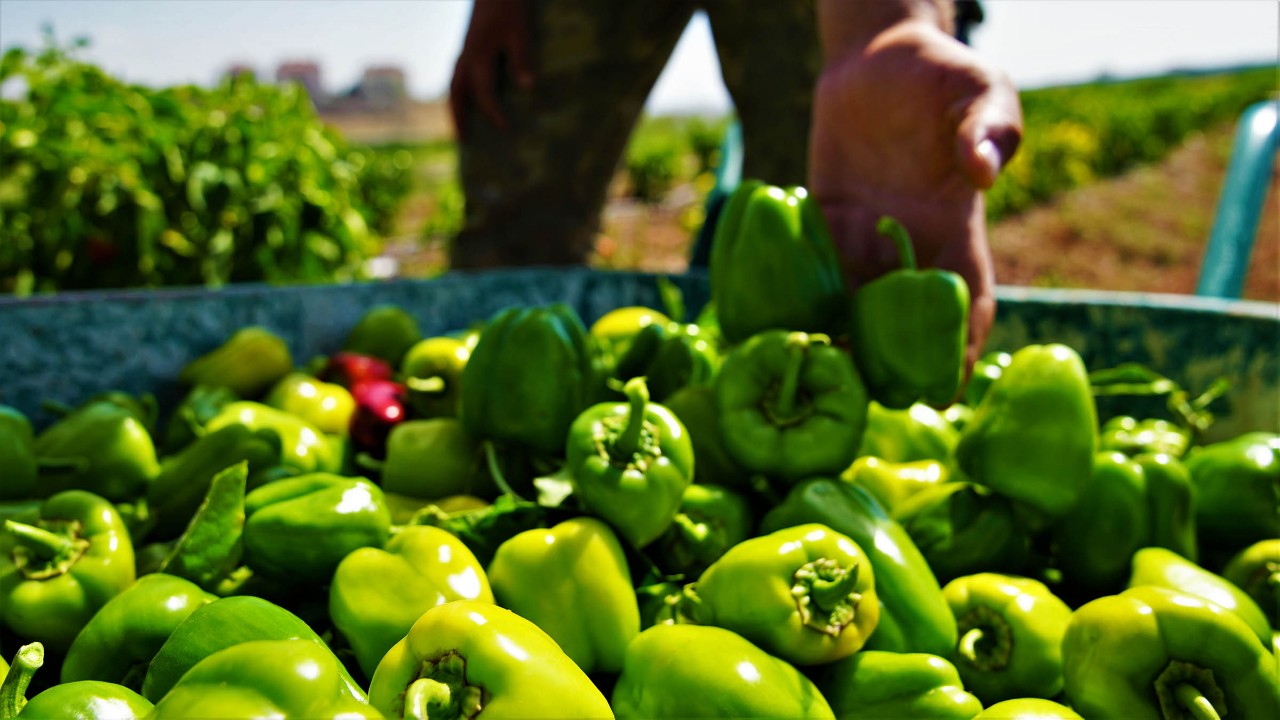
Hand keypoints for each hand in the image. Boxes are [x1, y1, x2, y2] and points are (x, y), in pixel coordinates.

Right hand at [449, 0, 535, 139]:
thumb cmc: (510, 5)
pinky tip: (468, 97)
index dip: (494, 113)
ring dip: (455, 106)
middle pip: (457, 94)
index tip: (505, 130)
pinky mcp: (468, 44)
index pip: (484, 93)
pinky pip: (458, 74)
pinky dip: (459, 90)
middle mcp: (466, 56)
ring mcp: (465, 49)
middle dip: (459, 117)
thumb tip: (527, 88)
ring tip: (460, 125)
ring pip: (453, 84)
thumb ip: (522, 58)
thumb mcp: (520, 31)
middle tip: (462, 141)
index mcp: (478, 56)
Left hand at [808, 18, 1021, 373]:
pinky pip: (809, 269)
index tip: (948, 390)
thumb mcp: (979, 87)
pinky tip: (773, 330)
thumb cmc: (941, 74)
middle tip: (863, 403)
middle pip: (902, 321)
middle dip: (888, 365)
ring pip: (851, 304)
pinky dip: (796, 299)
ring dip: (836, 342)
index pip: (968, 302)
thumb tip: (982, 171)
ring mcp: (863, 238)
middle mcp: (909, 247)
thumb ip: (989, 127)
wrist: (876, 56)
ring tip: (811, 378)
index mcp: (957, 230)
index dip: (962, 349)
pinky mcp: (821, 223)